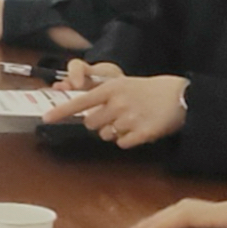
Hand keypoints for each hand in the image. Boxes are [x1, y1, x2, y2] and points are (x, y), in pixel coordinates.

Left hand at [54, 67, 186, 147]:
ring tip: (130, 121)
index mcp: (112, 89)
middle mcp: (117, 103)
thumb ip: (104, 95)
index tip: (46, 118)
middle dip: (98, 123)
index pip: (81, 101)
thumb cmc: (150, 89)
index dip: (62, 111)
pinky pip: (122, 144)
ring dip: (113, 132)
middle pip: (91, 124)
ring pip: (106, 135)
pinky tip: (139, 129)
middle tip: (114, 116)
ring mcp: (130, 119)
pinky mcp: (142, 134)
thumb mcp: (124, 84)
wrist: (180, 96)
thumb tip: (85, 111)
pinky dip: (127, 140)